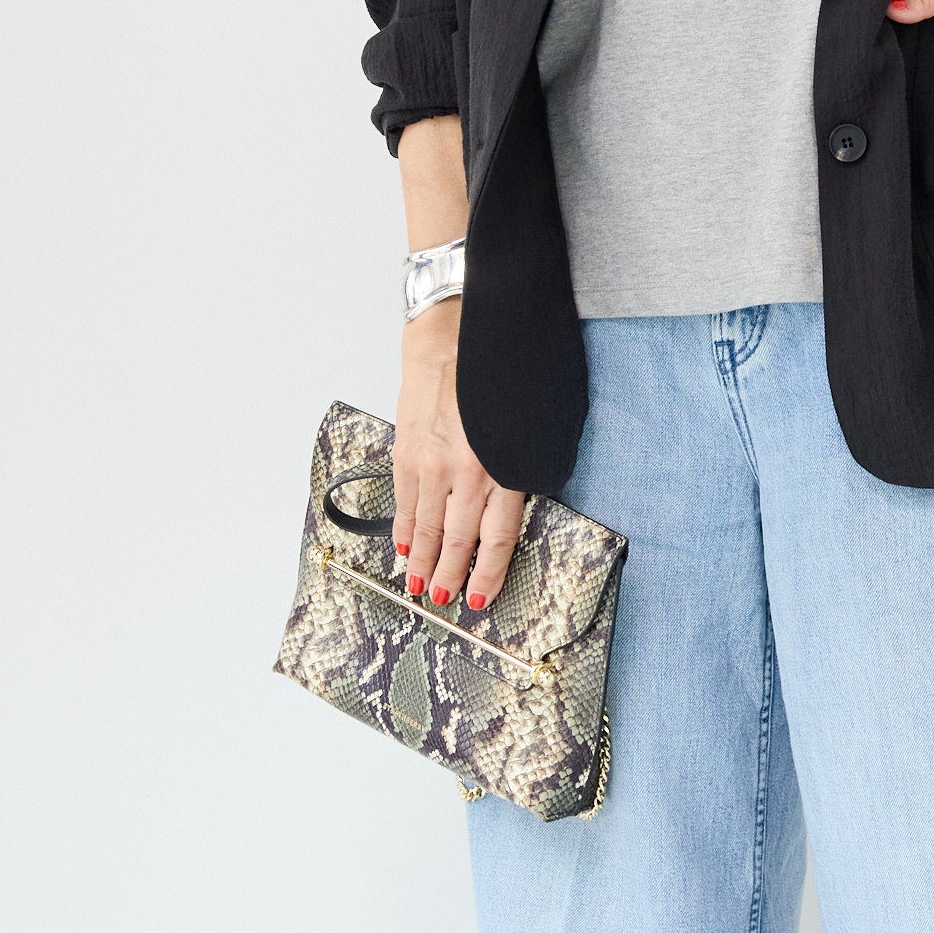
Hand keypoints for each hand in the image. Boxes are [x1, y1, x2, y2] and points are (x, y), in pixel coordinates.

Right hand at [393, 304, 525, 609]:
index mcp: (505, 466)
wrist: (453, 332)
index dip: (489, 572)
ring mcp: (432, 463)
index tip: (479, 597)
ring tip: (417, 585)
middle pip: (458, 539)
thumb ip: (523, 466)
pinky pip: (404, 501)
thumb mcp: (531, 421)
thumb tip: (516, 503)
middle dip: (450, 574)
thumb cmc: (499, 371)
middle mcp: (468, 471)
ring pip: (426, 526)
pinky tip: (402, 547)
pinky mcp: (407, 450)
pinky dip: (402, 527)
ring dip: (421, 560)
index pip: (498, 537)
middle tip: (443, 600)